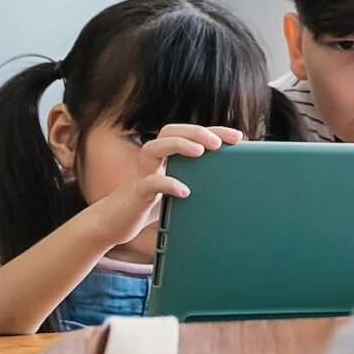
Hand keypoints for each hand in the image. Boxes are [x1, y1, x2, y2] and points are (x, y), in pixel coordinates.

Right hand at [75, 124, 243, 249]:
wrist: (115, 223)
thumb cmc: (152, 203)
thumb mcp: (179, 187)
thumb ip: (198, 179)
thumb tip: (235, 179)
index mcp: (166, 157)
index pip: (189, 134)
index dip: (213, 130)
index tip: (238, 137)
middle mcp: (154, 161)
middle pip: (168, 132)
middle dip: (195, 132)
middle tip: (217, 144)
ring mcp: (142, 175)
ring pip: (152, 148)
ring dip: (177, 146)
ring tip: (200, 152)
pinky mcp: (136, 195)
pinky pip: (148, 183)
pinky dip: (167, 184)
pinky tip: (185, 191)